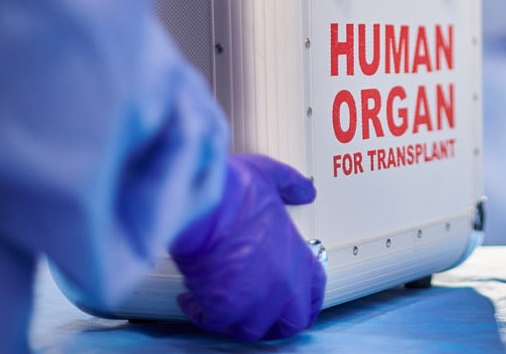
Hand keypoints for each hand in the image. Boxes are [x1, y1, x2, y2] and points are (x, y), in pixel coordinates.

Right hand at [170, 154, 324, 340]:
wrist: (205, 203)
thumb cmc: (236, 189)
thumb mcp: (273, 176)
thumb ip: (292, 185)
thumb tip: (306, 191)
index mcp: (298, 258)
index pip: (315, 295)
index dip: (305, 300)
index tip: (293, 301)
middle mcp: (282, 284)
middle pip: (290, 323)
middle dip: (273, 321)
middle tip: (254, 309)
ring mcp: (254, 300)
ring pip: (249, 329)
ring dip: (235, 318)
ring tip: (220, 301)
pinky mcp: (222, 308)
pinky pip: (213, 323)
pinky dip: (200, 313)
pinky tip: (191, 298)